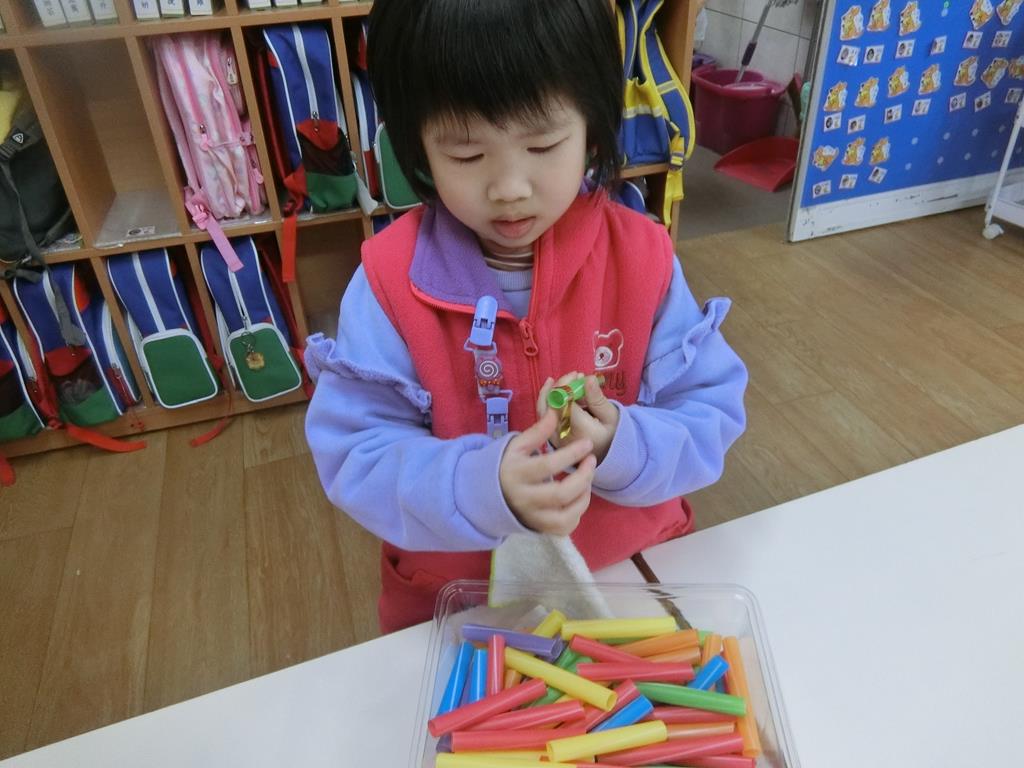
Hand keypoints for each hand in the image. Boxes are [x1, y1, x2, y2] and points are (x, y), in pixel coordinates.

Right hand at [499, 408, 597, 535]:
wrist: (490, 496)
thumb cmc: (509, 466)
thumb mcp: (517, 445)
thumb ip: (538, 430)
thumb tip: (556, 410)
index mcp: (516, 474)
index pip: (547, 466)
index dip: (571, 454)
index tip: (587, 444)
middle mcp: (523, 499)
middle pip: (560, 494)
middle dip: (583, 477)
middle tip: (591, 461)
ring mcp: (532, 517)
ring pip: (566, 516)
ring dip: (584, 496)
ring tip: (587, 478)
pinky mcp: (540, 529)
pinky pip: (565, 527)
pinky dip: (578, 512)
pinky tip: (579, 496)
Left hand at [539, 372, 619, 463]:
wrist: (608, 453)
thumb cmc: (611, 433)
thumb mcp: (611, 416)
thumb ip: (597, 399)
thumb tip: (588, 379)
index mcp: (578, 431)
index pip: (565, 403)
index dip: (568, 386)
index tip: (579, 374)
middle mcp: (562, 436)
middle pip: (550, 406)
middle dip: (559, 386)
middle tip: (573, 374)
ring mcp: (553, 438)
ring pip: (543, 411)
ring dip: (551, 392)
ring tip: (562, 379)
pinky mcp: (551, 437)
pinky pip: (544, 417)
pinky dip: (548, 401)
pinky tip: (555, 389)